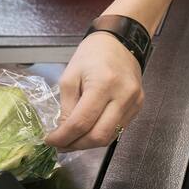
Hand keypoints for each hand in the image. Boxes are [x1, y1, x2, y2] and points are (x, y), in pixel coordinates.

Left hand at [46, 32, 143, 150]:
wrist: (120, 43)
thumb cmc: (91, 55)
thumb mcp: (70, 77)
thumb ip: (67, 107)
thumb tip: (64, 132)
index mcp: (103, 84)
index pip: (81, 122)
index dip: (64, 137)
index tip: (50, 141)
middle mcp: (123, 96)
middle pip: (99, 136)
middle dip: (77, 145)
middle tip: (62, 145)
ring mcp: (134, 103)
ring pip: (110, 137)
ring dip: (89, 143)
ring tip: (74, 139)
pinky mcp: (138, 107)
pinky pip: (118, 129)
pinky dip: (101, 134)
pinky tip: (90, 130)